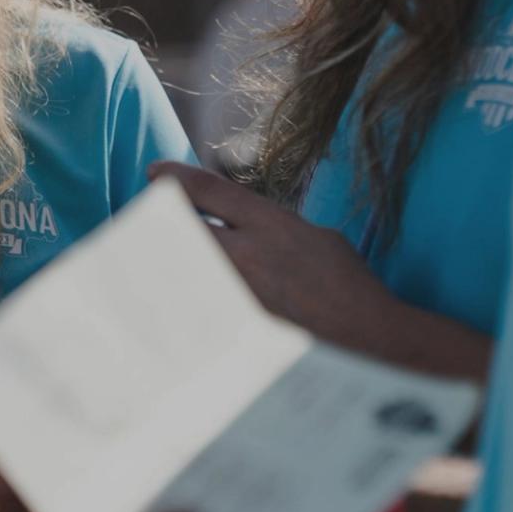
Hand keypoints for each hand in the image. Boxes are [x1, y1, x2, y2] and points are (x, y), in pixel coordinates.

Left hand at [148, 162, 398, 347]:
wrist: (366, 339)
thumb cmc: (348, 285)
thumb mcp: (314, 237)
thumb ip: (270, 225)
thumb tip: (238, 223)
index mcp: (269, 224)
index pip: (207, 190)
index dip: (174, 176)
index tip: (154, 172)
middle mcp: (246, 254)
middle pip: (179, 226)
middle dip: (159, 219)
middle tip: (146, 220)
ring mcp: (236, 292)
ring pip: (183, 264)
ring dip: (171, 258)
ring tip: (153, 257)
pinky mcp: (233, 324)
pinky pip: (195, 301)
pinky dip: (186, 294)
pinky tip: (177, 298)